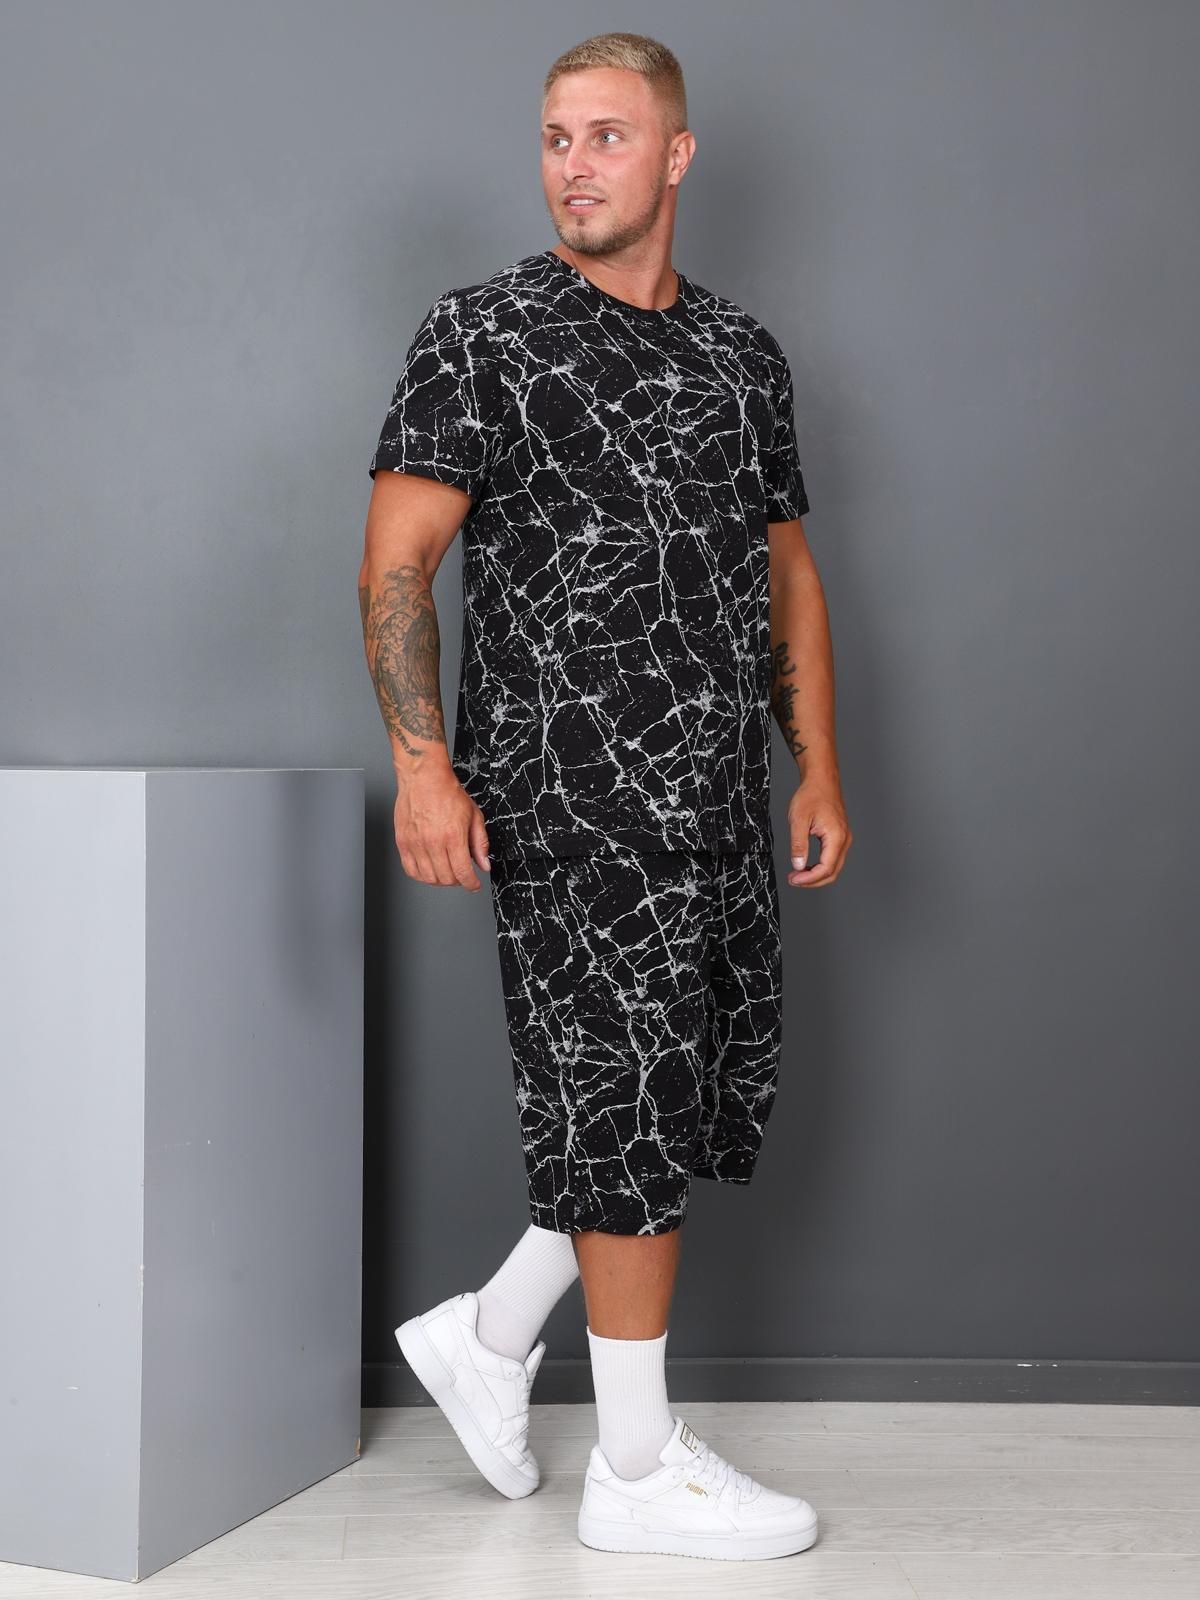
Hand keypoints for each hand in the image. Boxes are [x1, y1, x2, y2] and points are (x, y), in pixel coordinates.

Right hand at [393, 766, 490, 889]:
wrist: (424, 778)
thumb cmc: (447, 792)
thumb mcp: (474, 816)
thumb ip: (480, 843)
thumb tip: (484, 863)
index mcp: (453, 836)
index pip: (463, 873)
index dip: (471, 884)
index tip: (474, 885)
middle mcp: (433, 842)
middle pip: (446, 878)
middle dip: (458, 881)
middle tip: (462, 875)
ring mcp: (416, 843)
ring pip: (428, 878)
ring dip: (440, 881)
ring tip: (446, 873)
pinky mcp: (403, 842)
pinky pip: (410, 870)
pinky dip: (421, 876)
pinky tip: (429, 870)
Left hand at [785, 778, 851, 887]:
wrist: (822, 779)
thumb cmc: (812, 794)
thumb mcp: (799, 820)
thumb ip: (798, 845)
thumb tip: (798, 866)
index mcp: (836, 837)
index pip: (826, 869)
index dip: (809, 879)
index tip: (794, 879)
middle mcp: (844, 840)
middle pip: (832, 872)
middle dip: (812, 881)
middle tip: (794, 880)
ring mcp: (844, 839)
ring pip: (834, 867)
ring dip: (816, 875)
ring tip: (797, 874)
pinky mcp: (840, 836)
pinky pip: (833, 858)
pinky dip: (820, 866)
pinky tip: (806, 865)